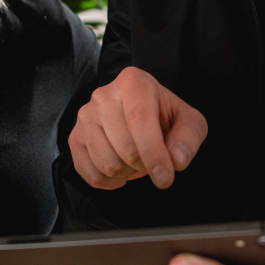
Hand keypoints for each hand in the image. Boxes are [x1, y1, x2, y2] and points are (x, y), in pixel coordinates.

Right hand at [67, 67, 207, 188]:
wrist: (140, 114)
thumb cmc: (164, 116)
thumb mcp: (188, 120)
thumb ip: (188, 137)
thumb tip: (176, 159)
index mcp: (133, 82)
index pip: (140, 120)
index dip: (153, 153)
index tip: (165, 178)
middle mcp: (103, 95)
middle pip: (125, 148)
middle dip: (145, 165)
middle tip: (152, 158)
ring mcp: (85, 117)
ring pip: (106, 164)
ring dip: (127, 173)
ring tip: (136, 160)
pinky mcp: (75, 137)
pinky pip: (89, 173)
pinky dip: (108, 182)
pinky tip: (120, 171)